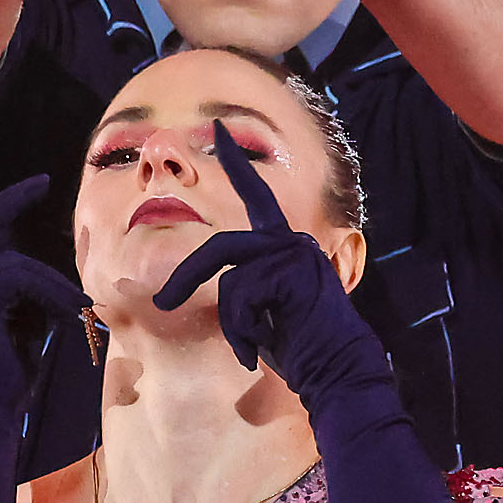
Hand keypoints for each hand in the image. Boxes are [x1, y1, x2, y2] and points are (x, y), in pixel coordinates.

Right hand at [0, 168, 89, 392]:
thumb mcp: (4, 322)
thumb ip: (6, 289)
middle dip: (9, 201)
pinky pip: (17, 276)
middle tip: (41, 183)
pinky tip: (70, 312)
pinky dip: (50, 292)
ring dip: (51, 283)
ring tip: (78, 307)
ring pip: (10, 260)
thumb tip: (32, 264)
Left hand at [153, 123, 390, 412]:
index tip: (218, 131)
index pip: (257, 196)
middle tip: (163, 304)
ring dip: (233, 322)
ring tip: (249, 347)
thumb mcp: (264, 310)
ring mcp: (295, 253)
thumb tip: (214, 291)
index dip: (237, 162)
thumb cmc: (300, 349)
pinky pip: (241, 299)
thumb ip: (245, 287)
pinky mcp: (293, 271)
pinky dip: (243, 331)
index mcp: (285, 246)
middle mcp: (292, 241)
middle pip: (221, 247)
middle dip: (186, 277)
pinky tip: (264, 347)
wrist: (338, 371)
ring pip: (230, 279)